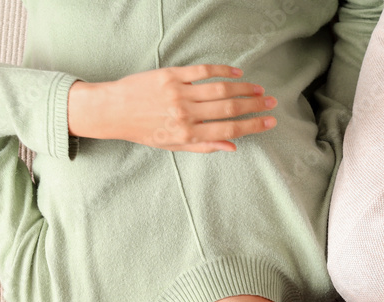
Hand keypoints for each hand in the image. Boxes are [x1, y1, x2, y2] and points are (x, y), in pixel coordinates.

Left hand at [67, 65, 276, 152]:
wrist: (113, 110)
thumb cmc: (144, 130)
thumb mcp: (174, 145)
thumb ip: (204, 146)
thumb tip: (232, 147)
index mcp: (188, 134)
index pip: (229, 130)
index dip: (253, 126)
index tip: (270, 122)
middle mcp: (186, 114)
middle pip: (229, 108)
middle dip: (254, 105)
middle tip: (271, 102)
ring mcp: (179, 93)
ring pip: (220, 89)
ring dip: (244, 88)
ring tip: (259, 89)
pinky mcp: (171, 75)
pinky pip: (202, 72)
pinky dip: (222, 71)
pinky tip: (237, 73)